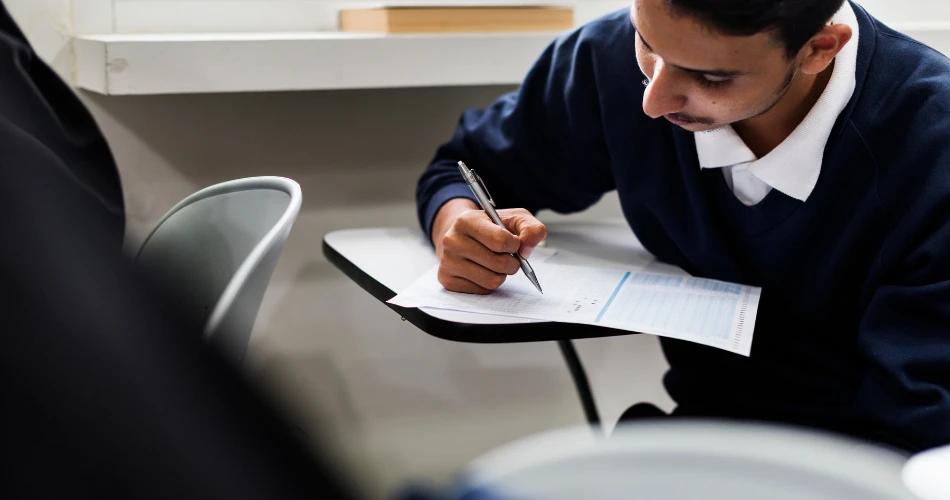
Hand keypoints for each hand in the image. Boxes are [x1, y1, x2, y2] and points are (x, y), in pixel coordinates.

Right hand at [431, 199, 546, 293]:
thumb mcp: (513, 218)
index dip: (515, 245)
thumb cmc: (490, 227)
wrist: (461, 235)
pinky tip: (483, 271)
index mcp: (467, 220)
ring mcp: (448, 262)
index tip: (514, 243)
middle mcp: (452, 241)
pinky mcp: (448, 280)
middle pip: (499, 264)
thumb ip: (530, 228)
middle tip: (509, 257)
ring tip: (495, 263)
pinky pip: (482, 290)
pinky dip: (489, 283)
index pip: (501, 241)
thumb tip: (528, 246)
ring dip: (502, 275)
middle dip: (512, 263)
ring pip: (492, 281)